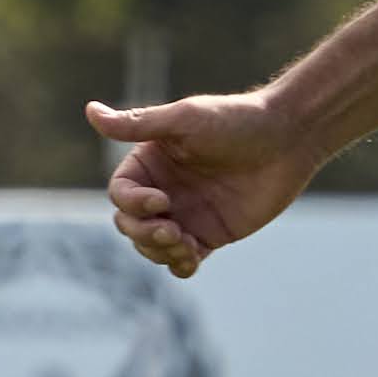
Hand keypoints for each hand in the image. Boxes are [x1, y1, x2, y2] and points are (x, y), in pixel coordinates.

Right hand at [87, 90, 319, 276]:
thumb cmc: (235, 121)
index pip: (120, 193)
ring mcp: (185, 214)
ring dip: (160, 251)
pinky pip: (182, 260)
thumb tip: (89, 110)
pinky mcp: (209, 235)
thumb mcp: (184, 119)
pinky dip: (180, 265)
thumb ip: (138, 124)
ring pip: (152, 246)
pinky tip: (192, 258)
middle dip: (143, 233)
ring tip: (186, 243)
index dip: (132, 203)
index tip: (162, 200)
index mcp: (149, 162)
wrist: (288, 138)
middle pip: (130, 224)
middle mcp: (162, 189)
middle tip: (172, 230)